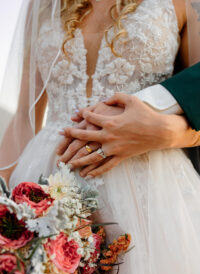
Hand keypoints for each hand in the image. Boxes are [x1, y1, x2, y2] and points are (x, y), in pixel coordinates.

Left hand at [61, 93, 199, 176]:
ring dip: (78, 160)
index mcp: (110, 121)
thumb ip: (115, 98)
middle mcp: (109, 136)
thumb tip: (103, 100)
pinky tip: (87, 175)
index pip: (90, 117)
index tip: (78, 114)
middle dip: (72, 135)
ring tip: (68, 164)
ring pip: (92, 156)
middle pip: (85, 136)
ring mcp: (114, 148)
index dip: (83, 114)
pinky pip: (106, 166)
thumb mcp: (131, 100)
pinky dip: (96, 172)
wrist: (160, 131)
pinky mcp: (121, 157)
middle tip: (63, 135)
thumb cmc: (145, 114)